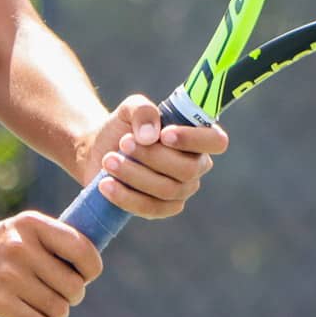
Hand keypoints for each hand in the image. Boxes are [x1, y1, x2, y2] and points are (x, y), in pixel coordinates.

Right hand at [0, 211, 102, 316]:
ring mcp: (8, 274)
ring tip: (49, 311)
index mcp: (33, 224)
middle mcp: (21, 247)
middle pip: (73, 286)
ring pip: (58, 308)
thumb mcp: (24, 231)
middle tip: (62, 297)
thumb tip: (92, 267)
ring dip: (59, 315)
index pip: (83, 250)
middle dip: (73, 297)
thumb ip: (56, 242)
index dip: (91, 269)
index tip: (83, 276)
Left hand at [75, 93, 229, 221]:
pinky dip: (126, 196)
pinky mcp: (161, 208)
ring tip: (108, 159)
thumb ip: (142, 110)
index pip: (216, 141)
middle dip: (153, 157)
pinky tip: (105, 184)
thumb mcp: (130, 108)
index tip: (164, 134)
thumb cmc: (123, 126)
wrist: (98, 149)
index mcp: (198, 137)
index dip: (194, 140)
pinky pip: (150, 208)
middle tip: (124, 142)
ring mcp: (181, 190)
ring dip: (134, 174)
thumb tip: (149, 135)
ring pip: (167, 190)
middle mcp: (196, 165)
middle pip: (188, 170)